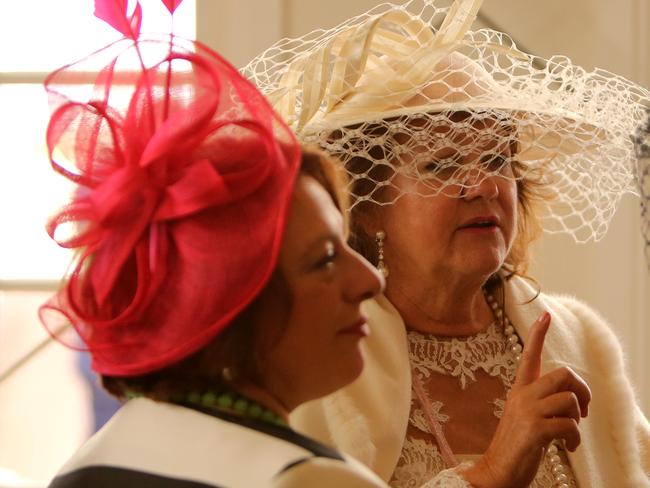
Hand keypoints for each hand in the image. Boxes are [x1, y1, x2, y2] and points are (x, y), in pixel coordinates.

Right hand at [460, 312, 590, 487]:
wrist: (497, 470)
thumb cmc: (516, 446)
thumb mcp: (528, 418)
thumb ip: (543, 403)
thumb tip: (572, 401)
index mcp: (520, 391)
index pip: (528, 356)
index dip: (537, 334)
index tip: (545, 315)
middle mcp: (522, 396)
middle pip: (563, 374)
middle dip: (583, 391)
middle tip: (583, 410)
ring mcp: (527, 411)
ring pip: (569, 400)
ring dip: (578, 420)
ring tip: (570, 435)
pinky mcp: (535, 429)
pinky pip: (569, 425)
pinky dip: (574, 439)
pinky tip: (567, 447)